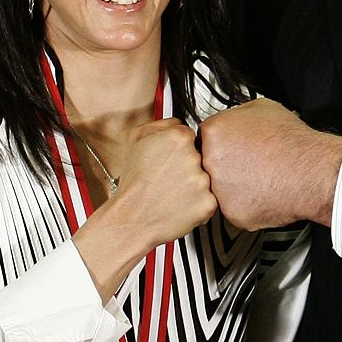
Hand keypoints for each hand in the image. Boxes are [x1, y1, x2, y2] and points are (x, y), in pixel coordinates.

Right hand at [73, 120, 216, 299]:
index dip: (179, 150)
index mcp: (178, 137)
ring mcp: (203, 181)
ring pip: (206, 179)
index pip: (191, 137)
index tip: (170, 159)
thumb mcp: (136, 139)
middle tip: (170, 179)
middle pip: (201, 157)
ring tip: (173, 193)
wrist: (130, 218)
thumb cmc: (133, 183)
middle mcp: (194, 157)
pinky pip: (210, 200)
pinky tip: (180, 205)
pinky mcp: (208, 203)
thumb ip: (162, 124)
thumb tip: (178, 122)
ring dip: (193, 186)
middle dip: (188, 168)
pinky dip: (198, 204)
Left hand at [199, 99, 341, 230]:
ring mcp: (220, 190)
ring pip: (219, 189)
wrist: (312, 172)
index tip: (232, 147)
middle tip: (247, 163)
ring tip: (258, 176)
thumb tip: (234, 119)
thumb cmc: (293, 143)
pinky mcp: (233, 213)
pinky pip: (234, 208)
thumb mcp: (263, 108)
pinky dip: (247, 203)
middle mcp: (211, 161)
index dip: (221, 143)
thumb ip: (238, 115)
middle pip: (207, 164)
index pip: (205, 138)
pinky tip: (263, 191)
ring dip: (234, 185)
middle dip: (225, 164)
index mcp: (215, 132)